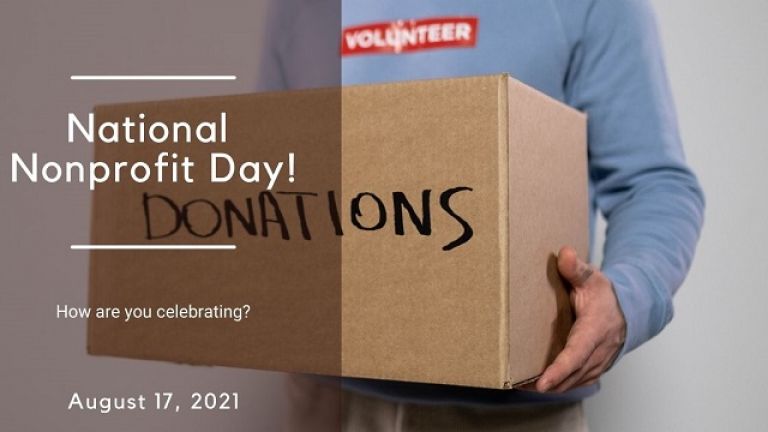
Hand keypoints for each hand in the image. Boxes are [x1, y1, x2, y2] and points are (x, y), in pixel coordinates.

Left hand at [534, 246, 626, 392]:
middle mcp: (599, 351)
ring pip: (572, 382)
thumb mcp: (593, 278)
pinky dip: (557, 386)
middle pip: (572, 374)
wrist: (629, 312)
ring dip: (550, 387)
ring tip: (520, 386)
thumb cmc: (606, 295)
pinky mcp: (593, 370)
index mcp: (596, 328)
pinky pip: (575, 383)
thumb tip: (564, 253)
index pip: (577, 353)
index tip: (542, 383)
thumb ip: (576, 268)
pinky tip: (535, 385)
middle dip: (547, 383)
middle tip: (517, 385)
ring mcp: (597, 364)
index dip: (559, 369)